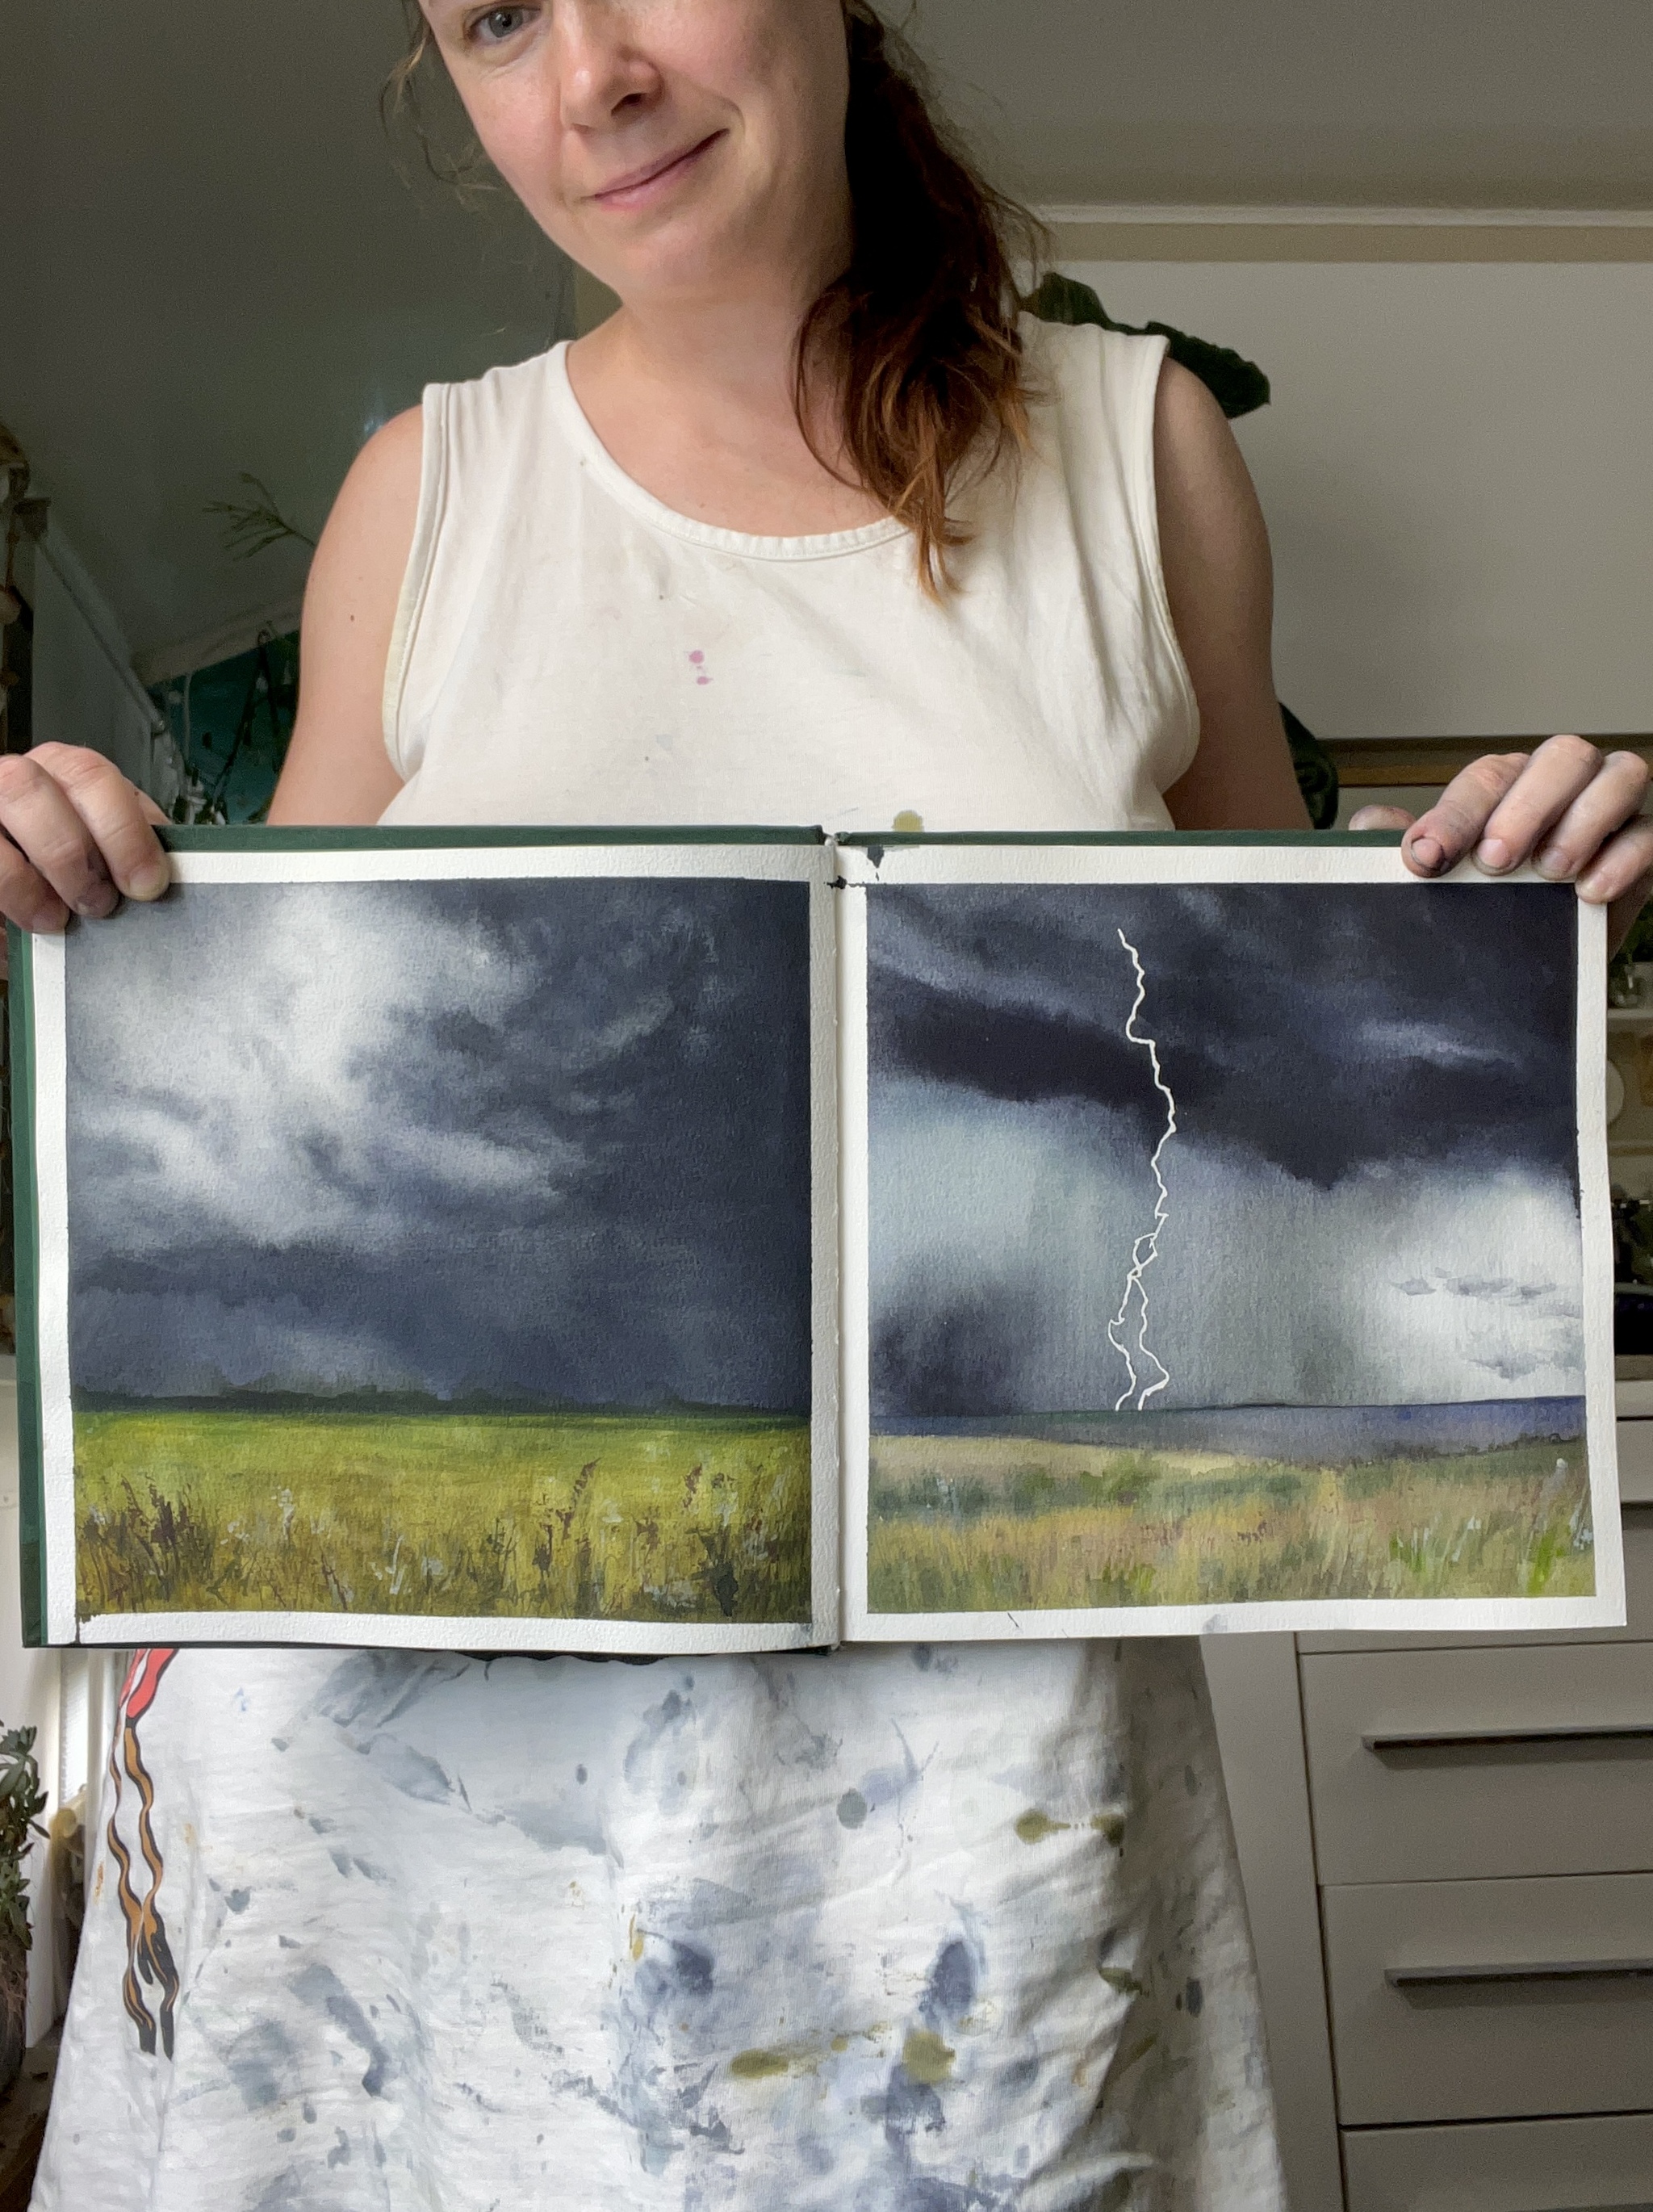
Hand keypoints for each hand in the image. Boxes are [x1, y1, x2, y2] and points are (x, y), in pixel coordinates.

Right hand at [0, 744, 169, 932]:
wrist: (34, 876)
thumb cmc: (84, 856)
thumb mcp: (116, 843)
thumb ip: (138, 842)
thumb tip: (162, 870)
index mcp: (66, 769)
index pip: (91, 776)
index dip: (122, 830)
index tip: (147, 882)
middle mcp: (18, 777)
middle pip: (32, 789)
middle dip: (75, 852)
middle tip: (103, 902)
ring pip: (1, 823)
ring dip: (39, 876)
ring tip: (69, 914)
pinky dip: (17, 894)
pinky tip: (43, 916)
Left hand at [1350, 734, 1652, 954]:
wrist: (1529, 959)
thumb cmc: (1484, 903)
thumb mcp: (1442, 877)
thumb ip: (1409, 847)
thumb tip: (1372, 826)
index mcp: (1508, 782)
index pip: (1487, 779)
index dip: (1456, 815)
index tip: (1426, 856)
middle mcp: (1563, 784)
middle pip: (1562, 757)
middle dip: (1525, 806)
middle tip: (1495, 860)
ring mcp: (1610, 811)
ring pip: (1620, 775)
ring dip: (1583, 819)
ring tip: (1549, 869)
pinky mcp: (1642, 849)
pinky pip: (1648, 835)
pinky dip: (1624, 857)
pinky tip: (1589, 890)